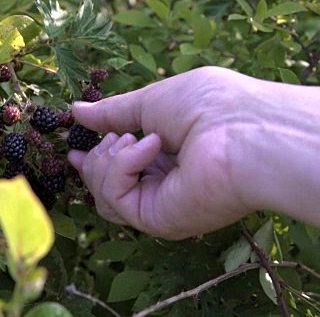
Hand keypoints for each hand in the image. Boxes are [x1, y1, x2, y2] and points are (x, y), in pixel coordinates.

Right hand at [68, 67, 263, 238]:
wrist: (246, 130)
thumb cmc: (211, 105)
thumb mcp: (153, 100)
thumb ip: (114, 112)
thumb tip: (76, 111)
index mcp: (168, 154)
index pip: (119, 167)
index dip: (94, 158)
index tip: (73, 146)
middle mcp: (164, 183)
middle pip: (105, 184)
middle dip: (97, 158)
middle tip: (116, 137)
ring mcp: (161, 203)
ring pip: (104, 195)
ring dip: (107, 160)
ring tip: (137, 138)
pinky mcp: (158, 219)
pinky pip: (116, 197)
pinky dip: (123, 165)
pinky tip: (150, 145)